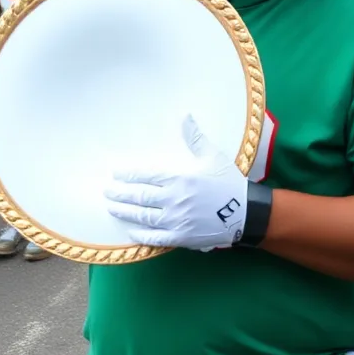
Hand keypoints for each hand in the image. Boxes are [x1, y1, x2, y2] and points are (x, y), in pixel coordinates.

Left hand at [105, 115, 249, 250]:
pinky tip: (131, 232)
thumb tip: (185, 116)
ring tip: (112, 208)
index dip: (128, 174)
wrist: (246, 213)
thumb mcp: (213, 156)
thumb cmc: (229, 182)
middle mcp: (173, 200)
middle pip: (139, 197)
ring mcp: (175, 221)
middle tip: (107, 190)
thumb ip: (195, 138)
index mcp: (180, 179)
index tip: (115, 172)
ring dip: (125, 212)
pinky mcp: (180, 237)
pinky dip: (141, 236)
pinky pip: (155, 238)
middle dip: (120, 193)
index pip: (146, 175)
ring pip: (143, 217)